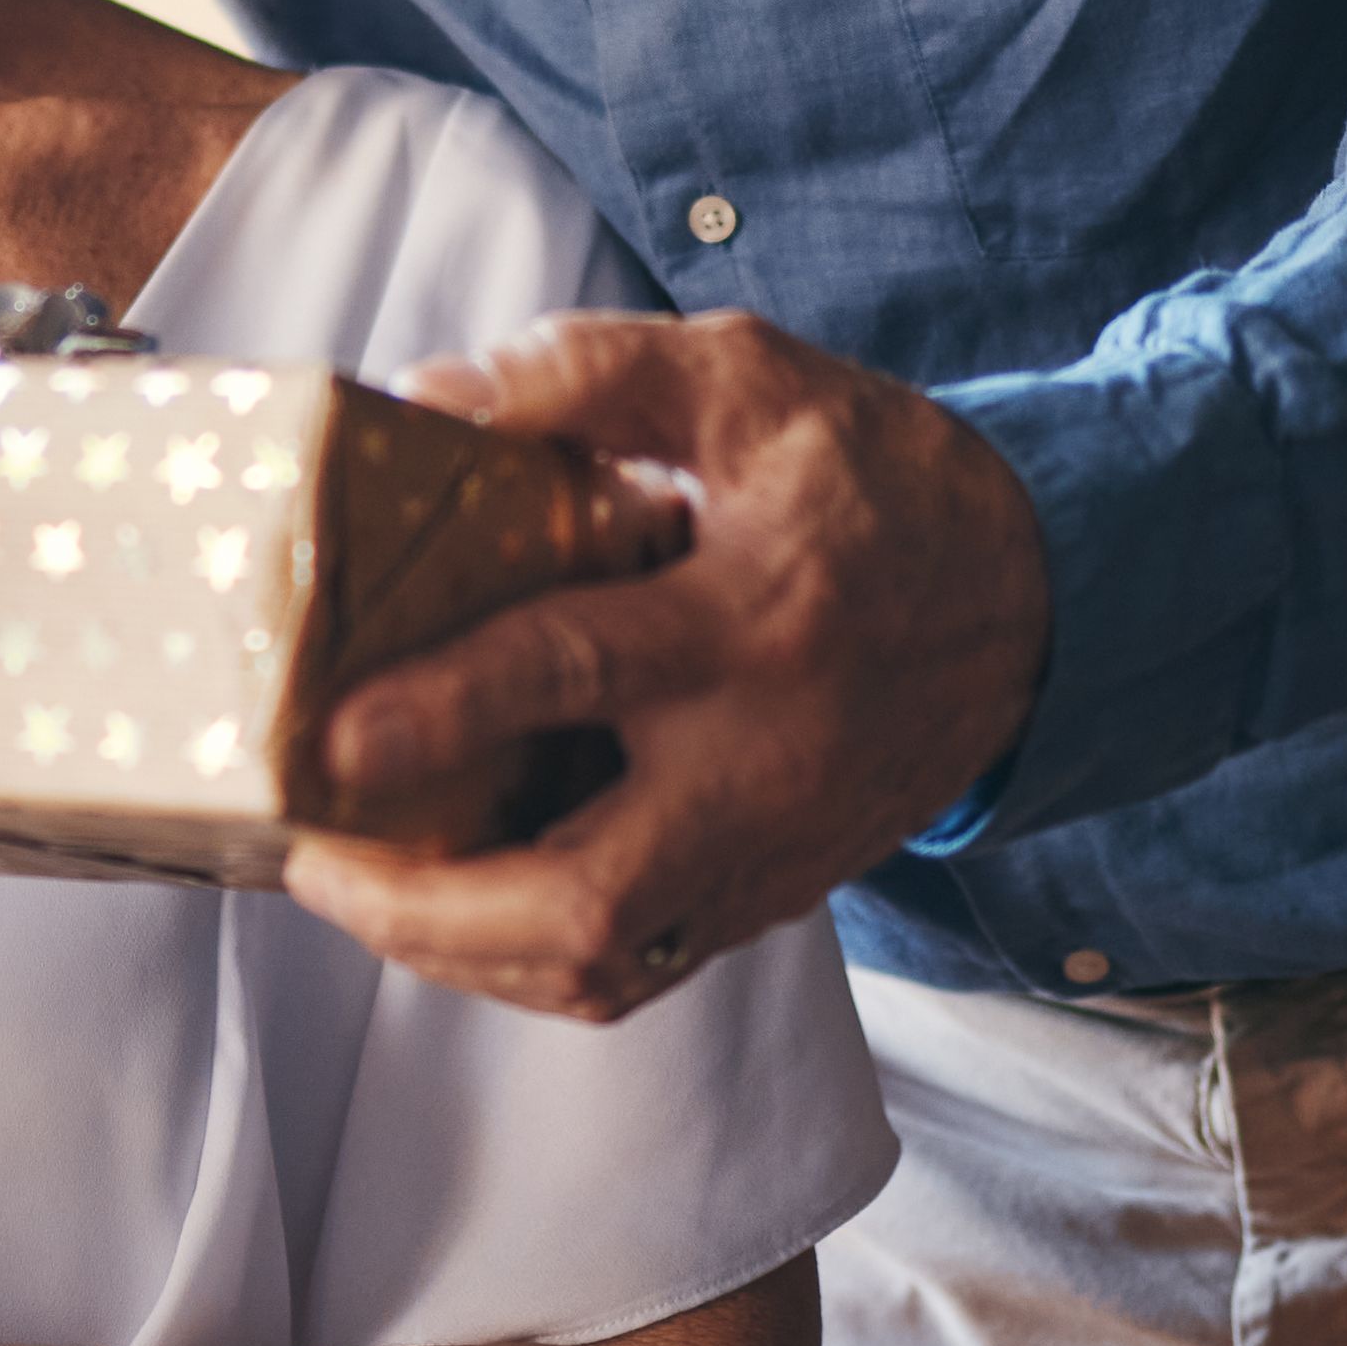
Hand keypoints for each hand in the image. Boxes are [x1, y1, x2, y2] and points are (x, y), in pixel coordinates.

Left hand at [284, 309, 1049, 1019]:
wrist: (1035, 599)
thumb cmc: (872, 477)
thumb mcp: (749, 380)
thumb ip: (587, 374)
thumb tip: (426, 396)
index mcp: (751, 617)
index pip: (579, 670)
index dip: (446, 705)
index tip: (332, 736)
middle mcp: (760, 760)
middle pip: (589, 896)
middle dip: (428, 909)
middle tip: (311, 858)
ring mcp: (769, 847)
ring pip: (606, 964)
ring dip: (461, 951)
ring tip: (353, 888)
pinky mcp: (772, 892)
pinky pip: (637, 971)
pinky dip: (526, 961)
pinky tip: (447, 910)